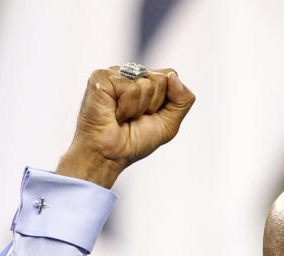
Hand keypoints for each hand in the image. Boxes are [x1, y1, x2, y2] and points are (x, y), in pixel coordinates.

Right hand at [56, 66, 194, 187]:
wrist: (110, 154)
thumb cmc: (134, 141)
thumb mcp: (169, 124)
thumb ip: (182, 100)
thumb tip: (172, 76)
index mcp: (146, 81)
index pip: (171, 75)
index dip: (166, 101)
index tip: (150, 115)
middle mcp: (130, 74)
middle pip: (162, 79)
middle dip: (153, 105)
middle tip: (134, 117)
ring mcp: (115, 73)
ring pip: (148, 84)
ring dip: (138, 109)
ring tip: (122, 117)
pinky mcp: (102, 77)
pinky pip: (131, 88)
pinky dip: (127, 108)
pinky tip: (114, 114)